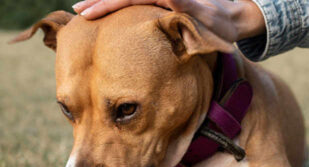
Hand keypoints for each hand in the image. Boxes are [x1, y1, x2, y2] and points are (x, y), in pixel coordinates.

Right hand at [72, 0, 264, 42]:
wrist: (232, 19)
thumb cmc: (220, 23)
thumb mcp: (204, 15)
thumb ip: (184, 1)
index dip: (106, 3)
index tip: (85, 11)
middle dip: (99, 1)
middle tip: (77, 13)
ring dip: (104, 2)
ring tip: (83, 10)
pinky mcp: (161, 4)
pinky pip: (134, 3)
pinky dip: (118, 6)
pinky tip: (104, 11)